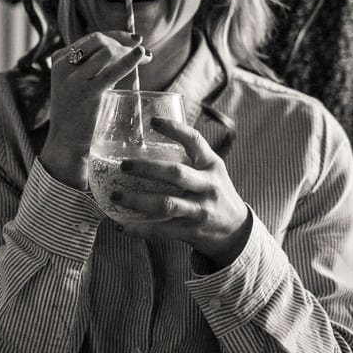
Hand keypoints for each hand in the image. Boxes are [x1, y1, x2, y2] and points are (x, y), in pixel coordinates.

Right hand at [39, 32, 150, 189]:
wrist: (66, 143)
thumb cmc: (76, 114)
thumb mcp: (77, 83)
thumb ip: (92, 67)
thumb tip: (123, 50)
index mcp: (59, 60)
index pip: (91, 38)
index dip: (116, 36)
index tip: (134, 40)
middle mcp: (62, 66)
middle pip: (98, 40)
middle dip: (124, 43)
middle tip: (143, 52)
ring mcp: (73, 79)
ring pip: (106, 51)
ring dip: (128, 52)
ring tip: (144, 59)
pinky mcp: (87, 93)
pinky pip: (112, 71)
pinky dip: (129, 61)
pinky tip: (141, 56)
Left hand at [115, 118, 250, 268]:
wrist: (237, 231)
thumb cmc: (216, 194)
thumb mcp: (211, 171)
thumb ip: (189, 158)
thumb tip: (150, 138)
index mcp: (211, 165)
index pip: (195, 141)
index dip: (175, 129)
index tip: (153, 122)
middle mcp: (208, 186)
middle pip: (175, 173)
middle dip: (146, 168)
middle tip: (123, 165)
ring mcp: (200, 210)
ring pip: (166, 204)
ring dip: (137, 200)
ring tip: (115, 196)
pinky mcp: (192, 231)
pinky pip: (162, 230)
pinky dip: (140, 229)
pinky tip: (121, 226)